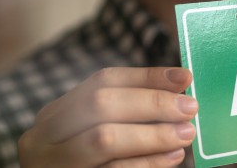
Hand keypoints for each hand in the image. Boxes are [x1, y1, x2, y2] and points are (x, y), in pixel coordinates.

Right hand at [18, 67, 197, 166]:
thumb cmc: (86, 164)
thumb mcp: (92, 134)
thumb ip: (126, 115)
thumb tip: (179, 94)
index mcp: (55, 115)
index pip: (104, 80)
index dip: (147, 76)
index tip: (185, 77)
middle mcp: (46, 137)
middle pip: (101, 105)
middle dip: (152, 103)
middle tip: (190, 107)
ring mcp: (54, 163)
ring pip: (106, 139)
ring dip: (154, 134)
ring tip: (186, 133)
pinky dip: (147, 162)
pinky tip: (172, 157)